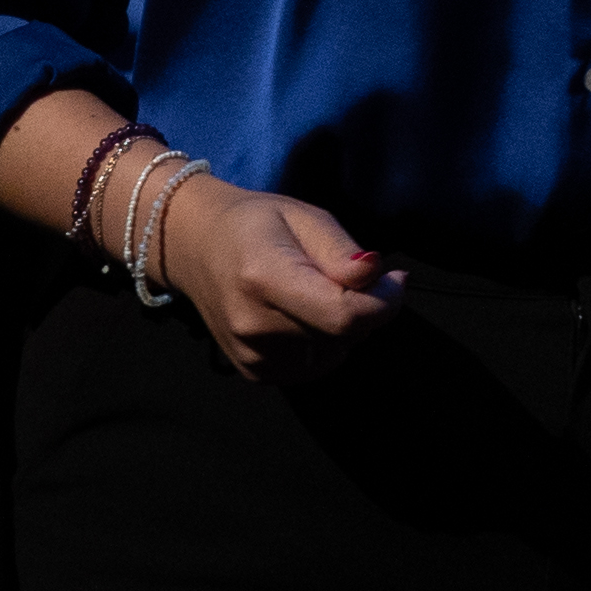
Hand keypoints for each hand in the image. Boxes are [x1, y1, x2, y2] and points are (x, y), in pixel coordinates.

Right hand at [152, 175, 408, 381]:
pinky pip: (315, 366)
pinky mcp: (254, 373)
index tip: (394, 279)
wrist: (196, 247)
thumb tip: (379, 276)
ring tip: (318, 290)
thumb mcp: (304, 217)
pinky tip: (303, 314)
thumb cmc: (256, 223)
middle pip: (343, 336)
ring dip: (343, 327)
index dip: (383, 304)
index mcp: (264, 278)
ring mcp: (250, 356)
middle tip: (354, 274)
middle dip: (365, 307)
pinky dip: (323, 343)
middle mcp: (253, 326)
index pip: (343, 316)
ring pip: (334, 353)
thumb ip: (341, 252)